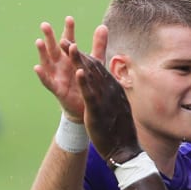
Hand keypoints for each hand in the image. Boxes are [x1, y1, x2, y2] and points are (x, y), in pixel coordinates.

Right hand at [34, 17, 107, 122]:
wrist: (86, 105)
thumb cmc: (86, 81)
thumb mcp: (94, 62)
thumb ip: (98, 45)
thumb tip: (103, 26)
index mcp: (70, 57)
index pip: (69, 41)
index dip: (69, 31)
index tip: (69, 18)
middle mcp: (61, 65)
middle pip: (54, 48)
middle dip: (49, 37)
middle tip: (45, 25)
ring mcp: (57, 76)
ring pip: (47, 62)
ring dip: (42, 52)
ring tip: (39, 41)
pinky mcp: (57, 89)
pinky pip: (47, 81)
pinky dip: (42, 75)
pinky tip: (36, 67)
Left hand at [68, 27, 141, 164]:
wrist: (126, 149)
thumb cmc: (121, 130)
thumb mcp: (119, 107)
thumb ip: (114, 94)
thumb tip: (113, 86)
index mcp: (113, 88)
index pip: (98, 69)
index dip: (85, 56)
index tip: (74, 47)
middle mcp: (110, 90)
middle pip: (93, 67)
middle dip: (77, 53)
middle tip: (64, 40)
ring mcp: (105, 99)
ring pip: (90, 76)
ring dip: (79, 60)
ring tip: (69, 46)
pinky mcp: (99, 110)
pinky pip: (90, 94)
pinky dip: (84, 82)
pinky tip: (78, 71)